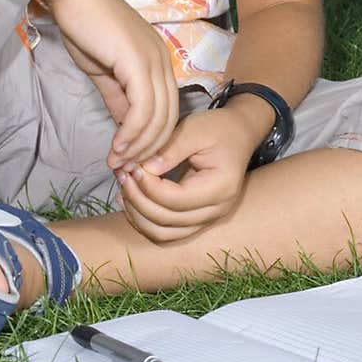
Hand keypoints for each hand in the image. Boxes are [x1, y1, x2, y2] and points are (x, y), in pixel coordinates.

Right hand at [46, 0, 179, 167]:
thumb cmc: (84, 25)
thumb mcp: (104, 70)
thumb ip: (117, 98)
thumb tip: (123, 128)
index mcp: (158, 62)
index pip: (166, 110)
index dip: (151, 138)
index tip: (131, 158)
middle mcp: (163, 61)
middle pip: (168, 118)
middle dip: (149, 148)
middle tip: (127, 169)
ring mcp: (154, 61)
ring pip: (158, 117)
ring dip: (139, 146)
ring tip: (119, 163)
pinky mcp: (138, 62)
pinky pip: (143, 108)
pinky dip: (132, 132)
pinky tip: (118, 146)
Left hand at [114, 107, 259, 242]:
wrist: (238, 135)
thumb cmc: (218, 128)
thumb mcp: (196, 128)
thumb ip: (171, 149)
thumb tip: (144, 169)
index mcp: (221, 187)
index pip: (176, 200)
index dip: (148, 187)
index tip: (132, 166)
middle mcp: (217, 210)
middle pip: (168, 221)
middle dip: (138, 200)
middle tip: (123, 174)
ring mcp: (207, 219)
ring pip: (163, 233)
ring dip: (138, 214)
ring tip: (124, 186)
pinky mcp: (196, 219)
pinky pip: (165, 231)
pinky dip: (144, 220)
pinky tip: (131, 199)